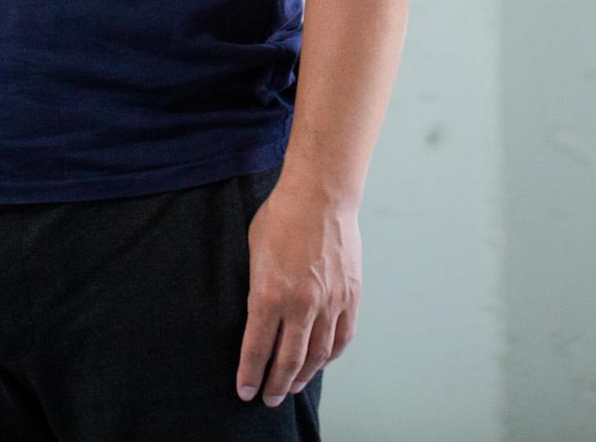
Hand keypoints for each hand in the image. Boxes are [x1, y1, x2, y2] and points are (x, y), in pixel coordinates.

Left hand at [235, 176, 358, 405]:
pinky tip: (318, 363)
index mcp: (269, 295)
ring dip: (302, 377)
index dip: (249, 374)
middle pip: (288, 360)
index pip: (257, 348)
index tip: (245, 391)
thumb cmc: (280, 218)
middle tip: (267, 399)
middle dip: (275, 385)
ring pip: (316, 355)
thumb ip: (257, 289)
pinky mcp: (350, 297)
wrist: (320, 197)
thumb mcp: (253, 253)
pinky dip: (329, 357)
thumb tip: (259, 316)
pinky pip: (341, 338)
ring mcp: (330, 303)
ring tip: (292, 388)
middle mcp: (301, 306)